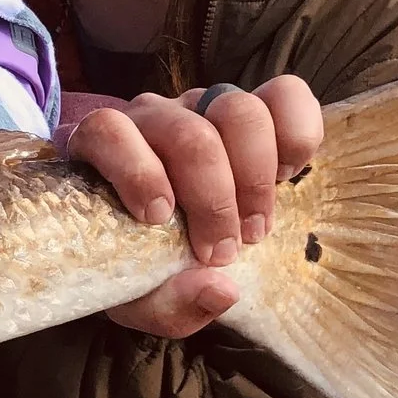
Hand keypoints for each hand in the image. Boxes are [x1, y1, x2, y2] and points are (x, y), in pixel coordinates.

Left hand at [64, 76, 325, 337]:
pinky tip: (285, 176)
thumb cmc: (140, 263)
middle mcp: (149, 118)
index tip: (158, 219)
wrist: (158, 240)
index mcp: (101, 149)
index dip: (137, 171)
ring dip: (256, 179)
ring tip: (253, 228)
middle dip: (215, 200)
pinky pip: (285, 95)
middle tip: (223, 252)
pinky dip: (296, 135)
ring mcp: (200, 106)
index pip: (108, 130)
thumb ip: (167, 303)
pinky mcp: (251, 106)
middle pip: (189, 134)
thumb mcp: (140, 297)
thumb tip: (220, 288)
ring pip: (239, 110)